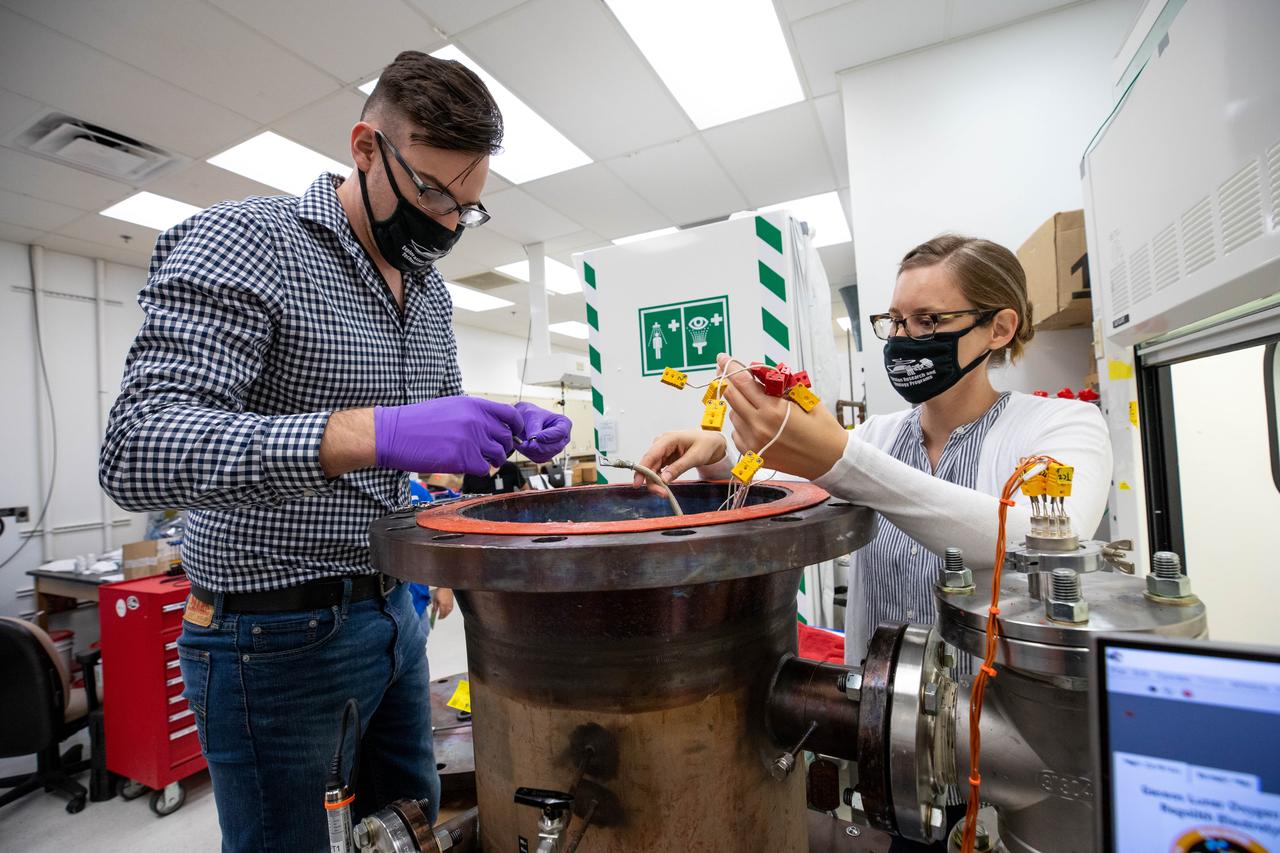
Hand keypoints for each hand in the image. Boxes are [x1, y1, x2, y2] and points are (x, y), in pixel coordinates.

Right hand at [374, 396, 522, 475]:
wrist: (394, 433)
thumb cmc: (418, 421)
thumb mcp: (451, 406)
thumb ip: (474, 414)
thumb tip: (493, 426)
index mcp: (474, 405)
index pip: (510, 415)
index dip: (516, 427)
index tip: (514, 435)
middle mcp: (476, 420)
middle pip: (507, 438)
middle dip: (501, 447)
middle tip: (490, 452)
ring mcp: (471, 439)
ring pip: (499, 455)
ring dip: (490, 460)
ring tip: (476, 460)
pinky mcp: (462, 458)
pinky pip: (484, 469)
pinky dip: (478, 470)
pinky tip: (464, 466)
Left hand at [430, 588, 454, 620]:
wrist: (445, 587)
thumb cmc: (440, 592)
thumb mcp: (435, 599)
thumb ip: (434, 606)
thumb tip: (433, 611)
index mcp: (443, 604)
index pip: (441, 613)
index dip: (439, 617)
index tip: (438, 618)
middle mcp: (447, 605)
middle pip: (446, 613)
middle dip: (443, 616)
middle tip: (440, 618)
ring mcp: (450, 603)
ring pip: (449, 611)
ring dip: (446, 614)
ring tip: (444, 615)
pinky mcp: (452, 602)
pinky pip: (451, 608)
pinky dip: (449, 611)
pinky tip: (448, 611)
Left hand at [513, 402, 571, 462]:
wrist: (523, 420)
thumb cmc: (531, 414)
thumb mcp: (532, 416)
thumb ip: (533, 428)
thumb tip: (533, 441)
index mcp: (564, 424)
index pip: (561, 432)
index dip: (549, 436)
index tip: (537, 436)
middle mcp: (562, 438)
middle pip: (555, 447)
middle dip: (539, 446)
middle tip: (526, 443)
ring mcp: (555, 448)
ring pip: (547, 455)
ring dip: (532, 451)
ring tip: (522, 442)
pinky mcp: (546, 455)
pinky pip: (539, 459)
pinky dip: (529, 454)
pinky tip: (524, 446)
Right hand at [633, 429, 727, 490]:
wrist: (712, 442)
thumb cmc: (706, 444)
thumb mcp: (695, 456)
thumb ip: (679, 467)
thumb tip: (663, 479)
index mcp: (668, 439)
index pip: (650, 455)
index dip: (642, 470)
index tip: (638, 483)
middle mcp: (662, 444)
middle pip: (649, 464)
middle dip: (651, 480)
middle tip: (661, 493)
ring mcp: (662, 451)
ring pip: (651, 469)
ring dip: (655, 482)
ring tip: (664, 493)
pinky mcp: (665, 457)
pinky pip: (657, 470)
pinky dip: (659, 479)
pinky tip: (664, 487)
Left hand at [716, 353, 847, 480]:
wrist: (832, 459)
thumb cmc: (822, 428)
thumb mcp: (803, 398)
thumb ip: (777, 386)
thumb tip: (756, 373)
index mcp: (773, 410)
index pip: (742, 382)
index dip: (730, 367)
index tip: (723, 358)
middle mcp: (759, 427)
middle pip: (731, 397)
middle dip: (729, 382)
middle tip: (729, 373)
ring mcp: (754, 443)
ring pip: (733, 415)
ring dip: (739, 404)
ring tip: (757, 404)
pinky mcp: (753, 455)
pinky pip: (737, 433)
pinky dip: (742, 424)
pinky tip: (757, 422)